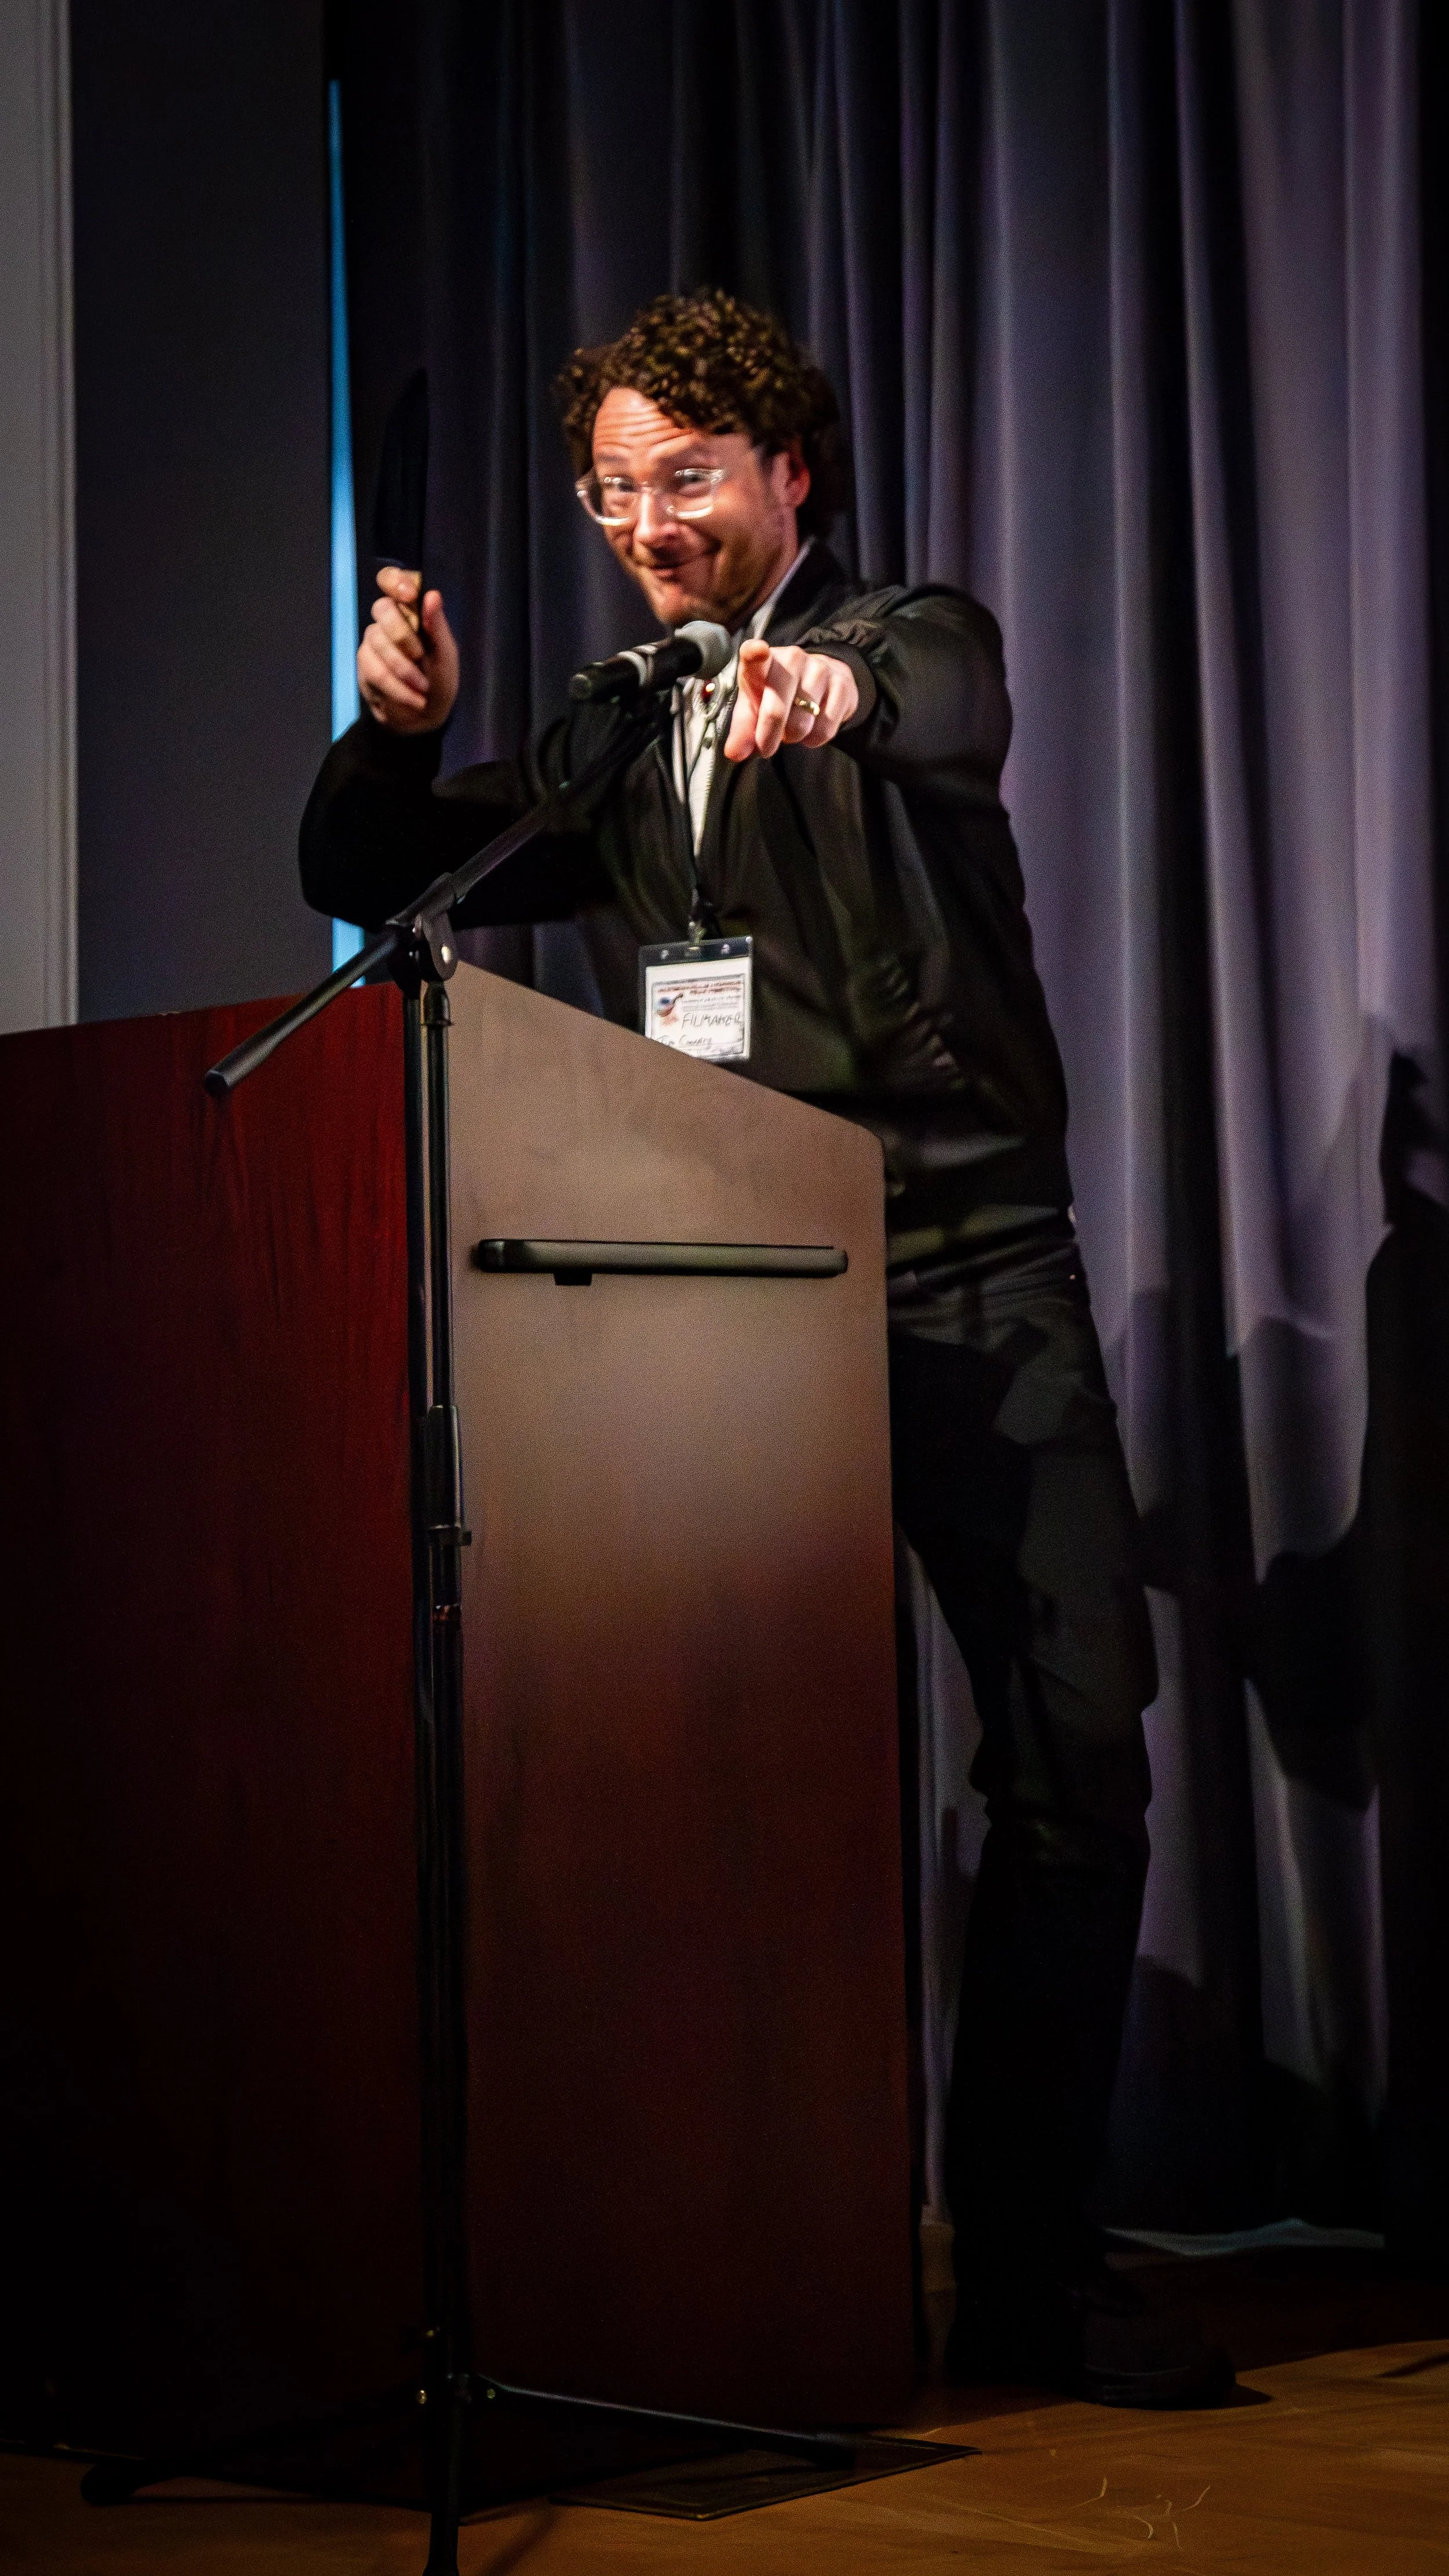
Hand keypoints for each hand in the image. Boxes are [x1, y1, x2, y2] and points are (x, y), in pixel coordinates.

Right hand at [357, 567, 459, 733]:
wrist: (425, 717)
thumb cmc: (439, 679)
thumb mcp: (446, 654)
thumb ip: (438, 626)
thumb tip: (432, 595)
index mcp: (410, 610)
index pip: (390, 579)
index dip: (394, 580)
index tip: (409, 595)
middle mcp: (388, 620)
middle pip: (382, 608)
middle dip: (402, 634)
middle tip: (420, 656)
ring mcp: (373, 641)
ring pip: (375, 640)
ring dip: (402, 668)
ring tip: (422, 687)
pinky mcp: (364, 664)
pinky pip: (374, 669)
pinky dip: (397, 687)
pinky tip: (413, 699)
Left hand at [723, 640, 858, 761]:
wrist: (820, 681)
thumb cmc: (777, 694)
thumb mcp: (753, 707)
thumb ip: (742, 730)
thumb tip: (735, 753)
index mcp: (762, 661)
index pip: (755, 654)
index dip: (755, 652)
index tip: (758, 651)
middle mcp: (791, 658)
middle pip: (775, 710)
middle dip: (768, 738)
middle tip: (767, 746)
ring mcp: (819, 669)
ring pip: (801, 724)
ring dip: (794, 737)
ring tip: (792, 728)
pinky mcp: (842, 684)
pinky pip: (825, 728)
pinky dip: (815, 739)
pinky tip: (811, 728)